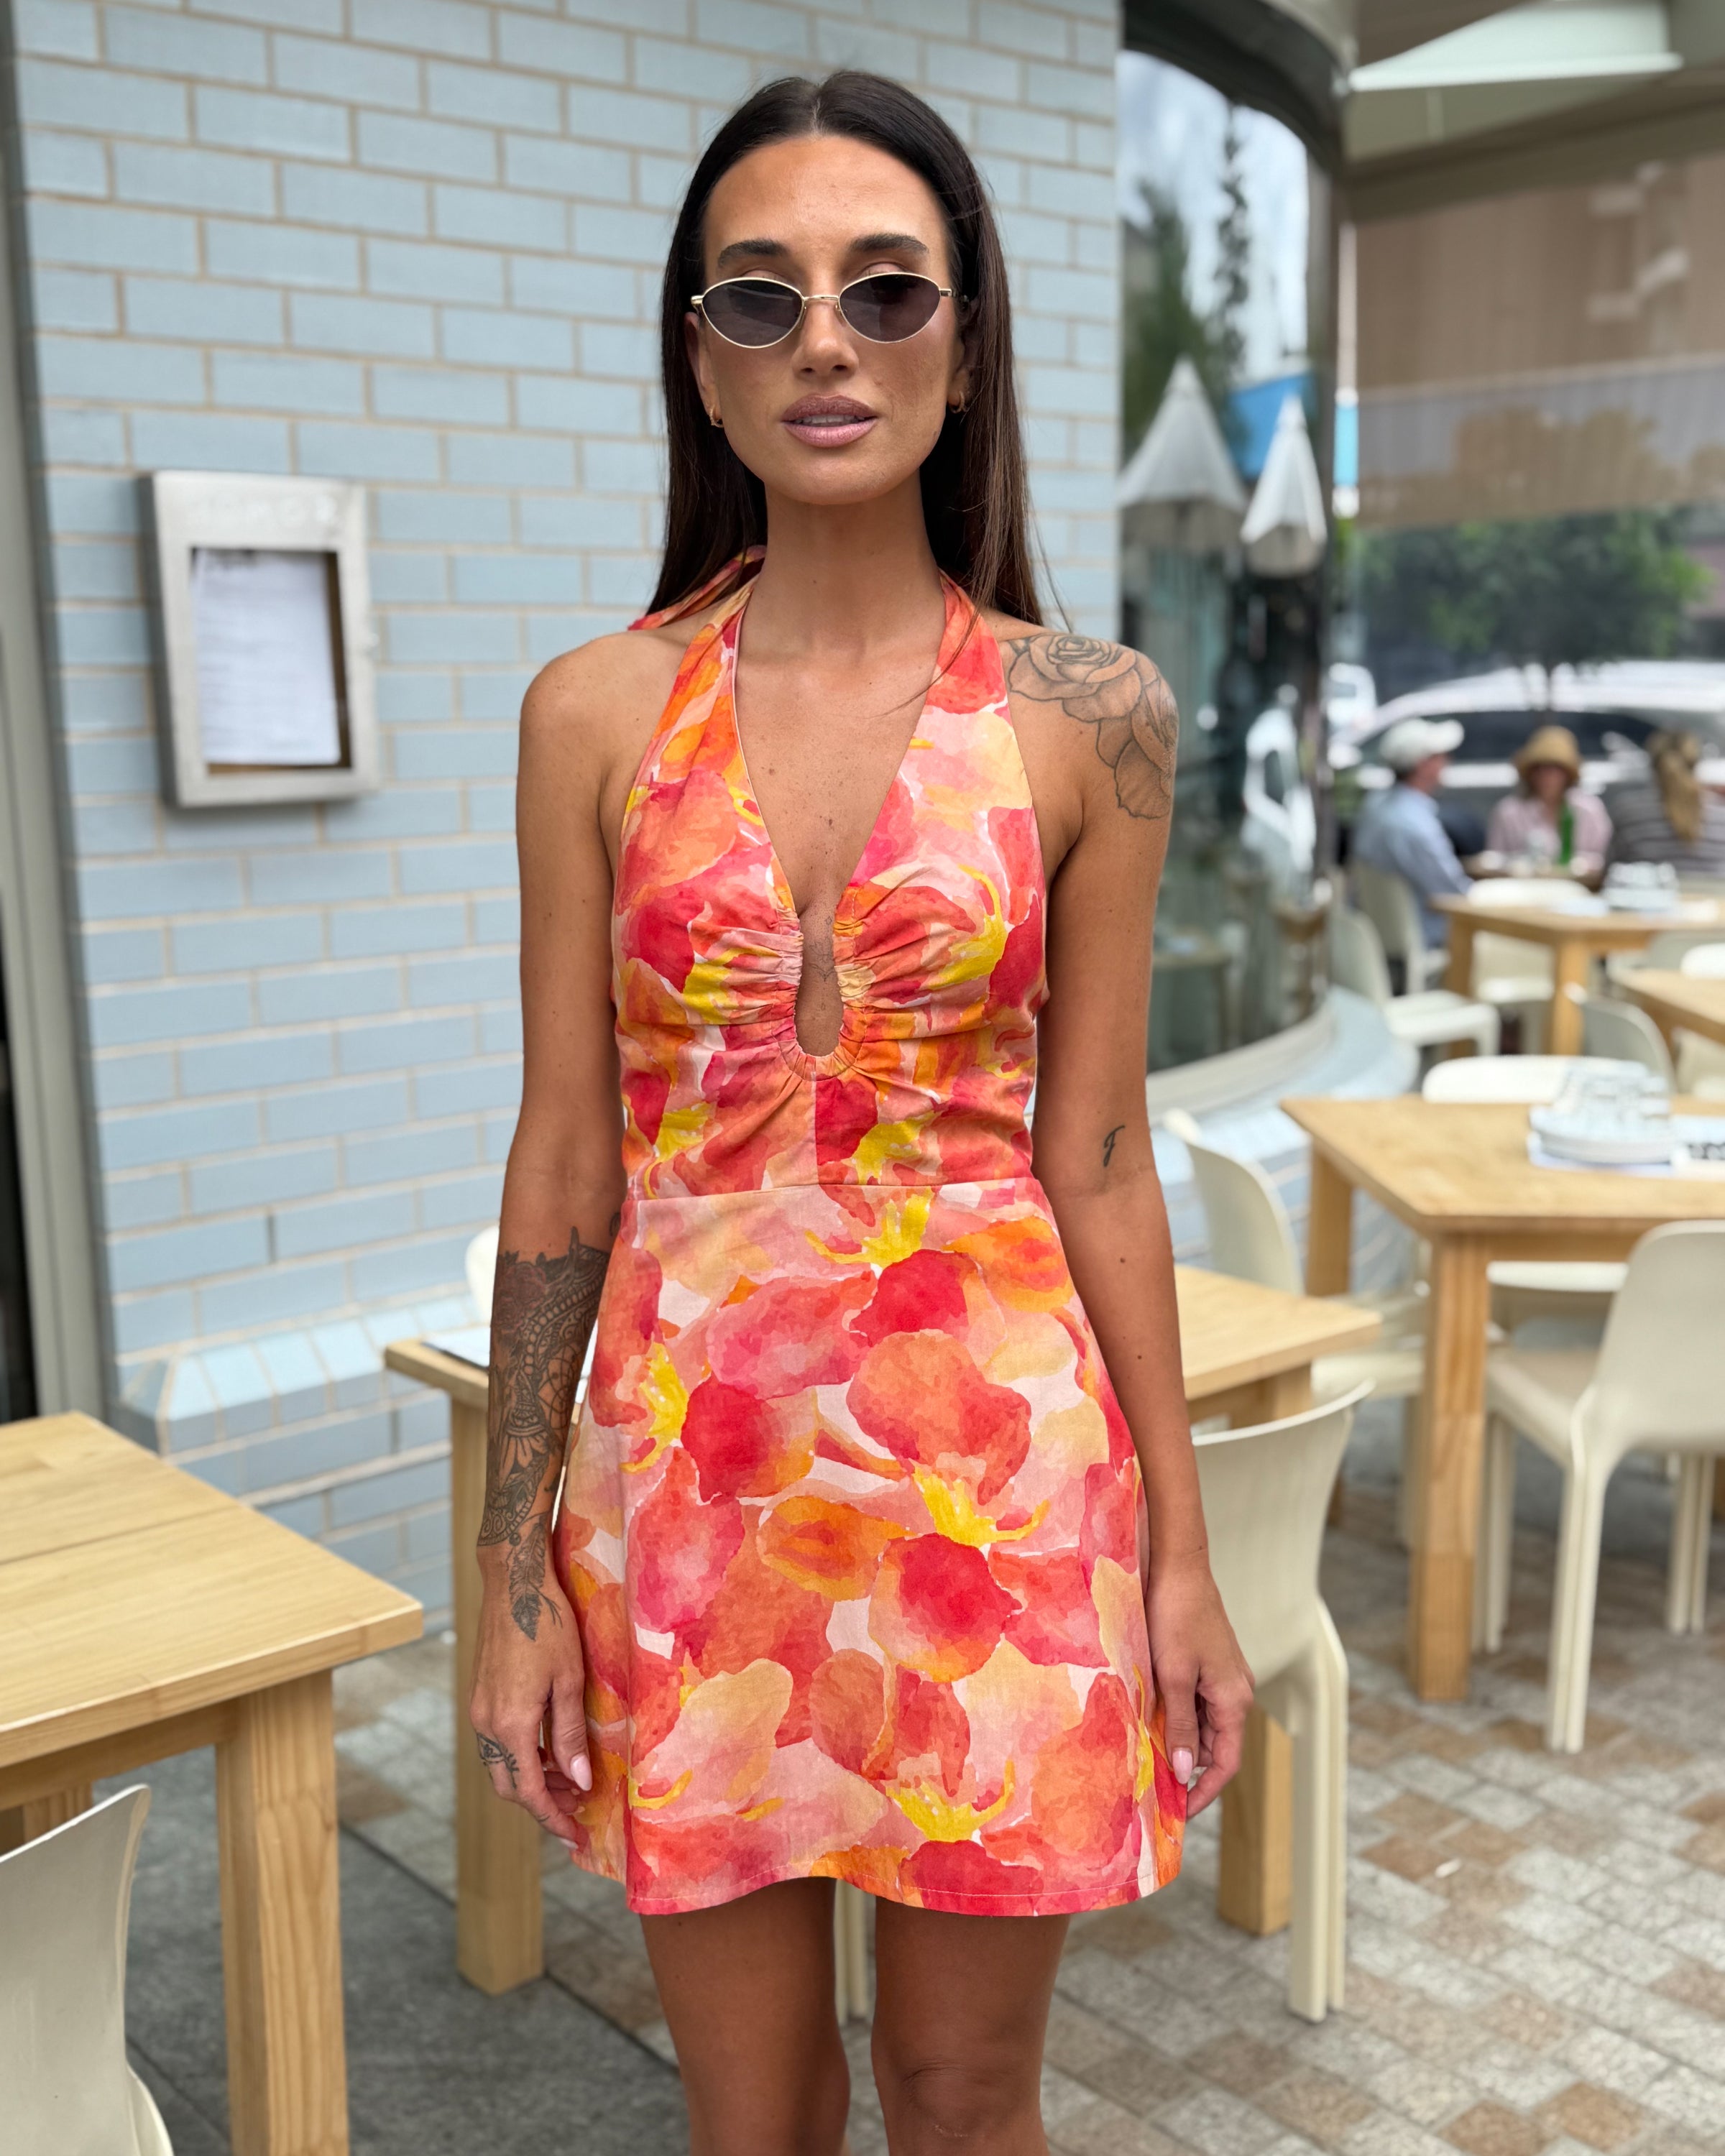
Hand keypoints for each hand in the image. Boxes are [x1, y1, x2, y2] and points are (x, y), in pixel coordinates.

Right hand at [469, 1554, 591, 1843]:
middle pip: (509, 1786)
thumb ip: (570, 1735)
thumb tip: (579, 1781)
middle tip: (579, 1804)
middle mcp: (486, 1723)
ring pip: (501, 1765)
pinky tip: (549, 1747)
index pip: (528, 1792)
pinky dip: (522, 1756)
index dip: (553, 1818)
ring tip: (570, 1777)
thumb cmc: (547, 1625)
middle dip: (543, 1802)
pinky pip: (497, 1743)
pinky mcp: (480, 1696)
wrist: (513, 1583)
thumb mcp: (569, 1681)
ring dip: (532, 1778)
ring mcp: (479, 1710)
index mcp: (510, 1724)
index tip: (576, 1836)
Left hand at [1144, 1553, 1252, 1820]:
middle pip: (1210, 1746)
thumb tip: (1183, 1772)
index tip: (1176, 1813)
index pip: (1225, 1764)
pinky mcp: (1205, 1664)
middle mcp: (1234, 1692)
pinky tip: (1144, 1713)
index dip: (1202, 1792)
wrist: (1178, 1565)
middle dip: (1181, 1764)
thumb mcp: (1172, 1675)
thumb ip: (1178, 1725)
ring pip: (1198, 1724)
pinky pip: (1191, 1701)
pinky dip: (1170, 1712)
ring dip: (1172, 1736)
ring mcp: (1221, 1678)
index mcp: (1234, 1699)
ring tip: (1139, 1747)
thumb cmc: (1176, 1615)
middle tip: (1144, 1780)